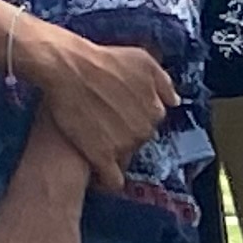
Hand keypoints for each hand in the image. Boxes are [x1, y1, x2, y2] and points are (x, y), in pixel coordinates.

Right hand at [12, 16, 178, 173]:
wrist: (68, 68)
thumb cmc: (104, 60)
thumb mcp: (144, 61)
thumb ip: (163, 83)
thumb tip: (174, 101)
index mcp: (156, 111)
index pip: (151, 122)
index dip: (134, 116)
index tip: (119, 112)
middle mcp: (145, 131)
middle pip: (139, 140)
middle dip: (125, 133)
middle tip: (102, 122)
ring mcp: (124, 145)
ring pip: (125, 157)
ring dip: (114, 152)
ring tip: (93, 139)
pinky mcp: (101, 156)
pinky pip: (113, 180)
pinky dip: (109, 181)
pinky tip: (101, 178)